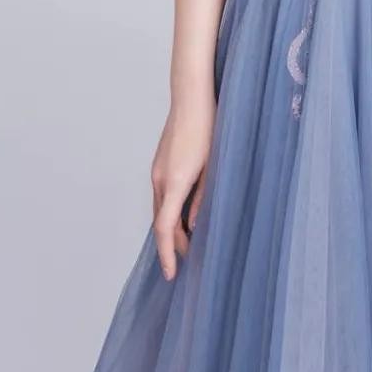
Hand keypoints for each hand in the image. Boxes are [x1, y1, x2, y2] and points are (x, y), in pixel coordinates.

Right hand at [150, 91, 215, 281]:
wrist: (192, 96)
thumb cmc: (209, 127)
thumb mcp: (213, 167)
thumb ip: (204, 199)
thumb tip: (194, 226)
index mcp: (174, 182)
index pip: (164, 228)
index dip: (167, 254)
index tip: (170, 274)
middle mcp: (160, 178)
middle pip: (160, 221)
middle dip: (171, 243)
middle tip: (187, 260)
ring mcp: (157, 169)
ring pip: (159, 208)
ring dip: (171, 226)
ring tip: (187, 241)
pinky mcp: (160, 162)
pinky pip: (161, 194)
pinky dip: (169, 209)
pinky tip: (183, 213)